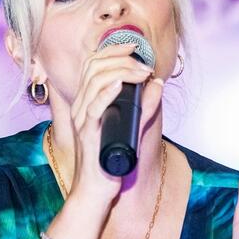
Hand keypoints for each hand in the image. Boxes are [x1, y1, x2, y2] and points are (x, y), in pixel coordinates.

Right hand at [67, 43, 162, 205]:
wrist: (94, 191)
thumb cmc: (108, 160)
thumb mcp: (129, 127)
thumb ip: (142, 106)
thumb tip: (157, 84)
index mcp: (87, 100)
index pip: (93, 64)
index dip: (113, 50)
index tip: (135, 47)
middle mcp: (81, 106)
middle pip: (93, 67)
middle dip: (120, 58)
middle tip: (143, 64)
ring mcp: (82, 119)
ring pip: (94, 82)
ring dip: (120, 71)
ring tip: (140, 72)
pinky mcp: (87, 134)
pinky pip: (93, 108)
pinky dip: (106, 93)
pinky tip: (119, 84)